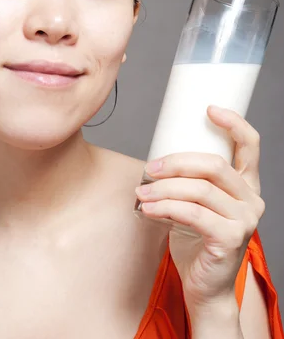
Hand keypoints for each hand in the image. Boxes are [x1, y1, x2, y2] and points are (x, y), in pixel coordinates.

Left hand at [135, 105, 265, 308]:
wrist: (204, 286)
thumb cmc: (196, 239)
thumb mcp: (197, 202)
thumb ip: (189, 180)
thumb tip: (155, 159)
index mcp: (246, 185)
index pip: (250, 145)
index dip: (233, 122)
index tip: (209, 108)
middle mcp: (252, 199)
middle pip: (214, 164)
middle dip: (177, 161)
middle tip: (150, 168)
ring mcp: (245, 220)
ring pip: (200, 189)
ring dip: (164, 187)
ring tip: (142, 191)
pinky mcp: (230, 238)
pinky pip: (193, 213)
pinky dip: (166, 207)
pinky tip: (148, 208)